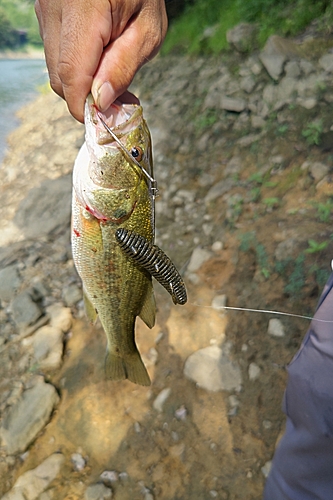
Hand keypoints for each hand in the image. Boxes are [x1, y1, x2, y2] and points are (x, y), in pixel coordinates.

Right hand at [35, 0, 167, 121]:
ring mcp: (46, 10)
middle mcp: (55, 7)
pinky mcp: (46, 14)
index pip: (71, 74)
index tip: (105, 120)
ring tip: (111, 76)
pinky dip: (76, 68)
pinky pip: (55, 55)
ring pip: (55, 69)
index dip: (85, 106)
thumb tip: (101, 101)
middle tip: (118, 101)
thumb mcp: (148, 30)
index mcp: (83, 8)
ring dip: (82, 83)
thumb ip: (124, 66)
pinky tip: (98, 61)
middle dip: (87, 98)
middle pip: (60, 77)